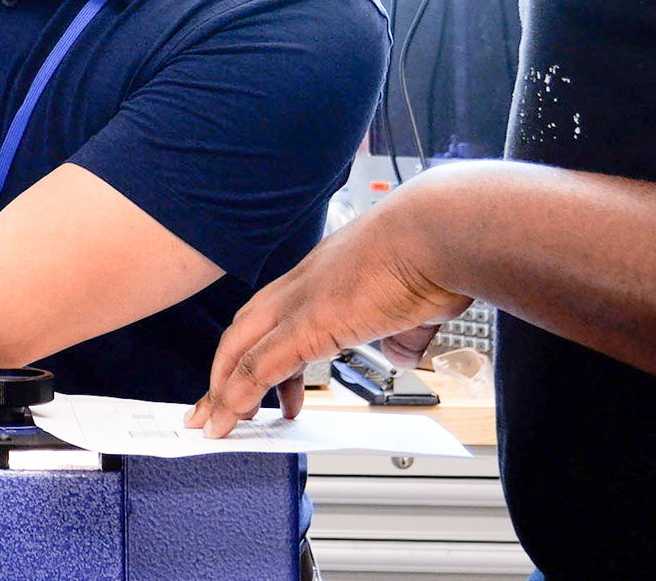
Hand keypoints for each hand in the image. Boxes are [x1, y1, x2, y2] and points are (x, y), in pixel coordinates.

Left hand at [188, 178, 471, 436]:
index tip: (267, 385)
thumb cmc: (436, 252)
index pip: (276, 314)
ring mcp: (301, 302)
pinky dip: (240, 394)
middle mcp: (304, 284)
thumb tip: (400, 355)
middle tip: (218, 406)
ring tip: (217, 423)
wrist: (438, 230)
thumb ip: (402, 333)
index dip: (263, 350)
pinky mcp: (306, 324)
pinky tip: (232, 418)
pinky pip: (259, 365)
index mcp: (326, 274)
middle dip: (226, 370)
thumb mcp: (417, 302)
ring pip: (241, 348)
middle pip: (244, 329)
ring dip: (224, 388)